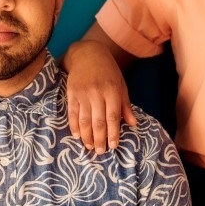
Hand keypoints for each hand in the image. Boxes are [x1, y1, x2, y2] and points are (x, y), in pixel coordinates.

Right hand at [62, 25, 136, 152]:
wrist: (87, 53)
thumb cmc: (108, 70)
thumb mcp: (121, 85)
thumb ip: (125, 105)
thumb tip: (133, 124)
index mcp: (112, 91)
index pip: (113, 117)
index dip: (113, 133)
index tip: (113, 146)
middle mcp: (97, 93)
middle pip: (98, 121)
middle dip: (99, 139)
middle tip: (100, 152)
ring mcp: (83, 93)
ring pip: (84, 119)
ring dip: (87, 136)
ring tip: (89, 147)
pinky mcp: (71, 93)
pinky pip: (72, 113)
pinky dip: (74, 126)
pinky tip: (77, 135)